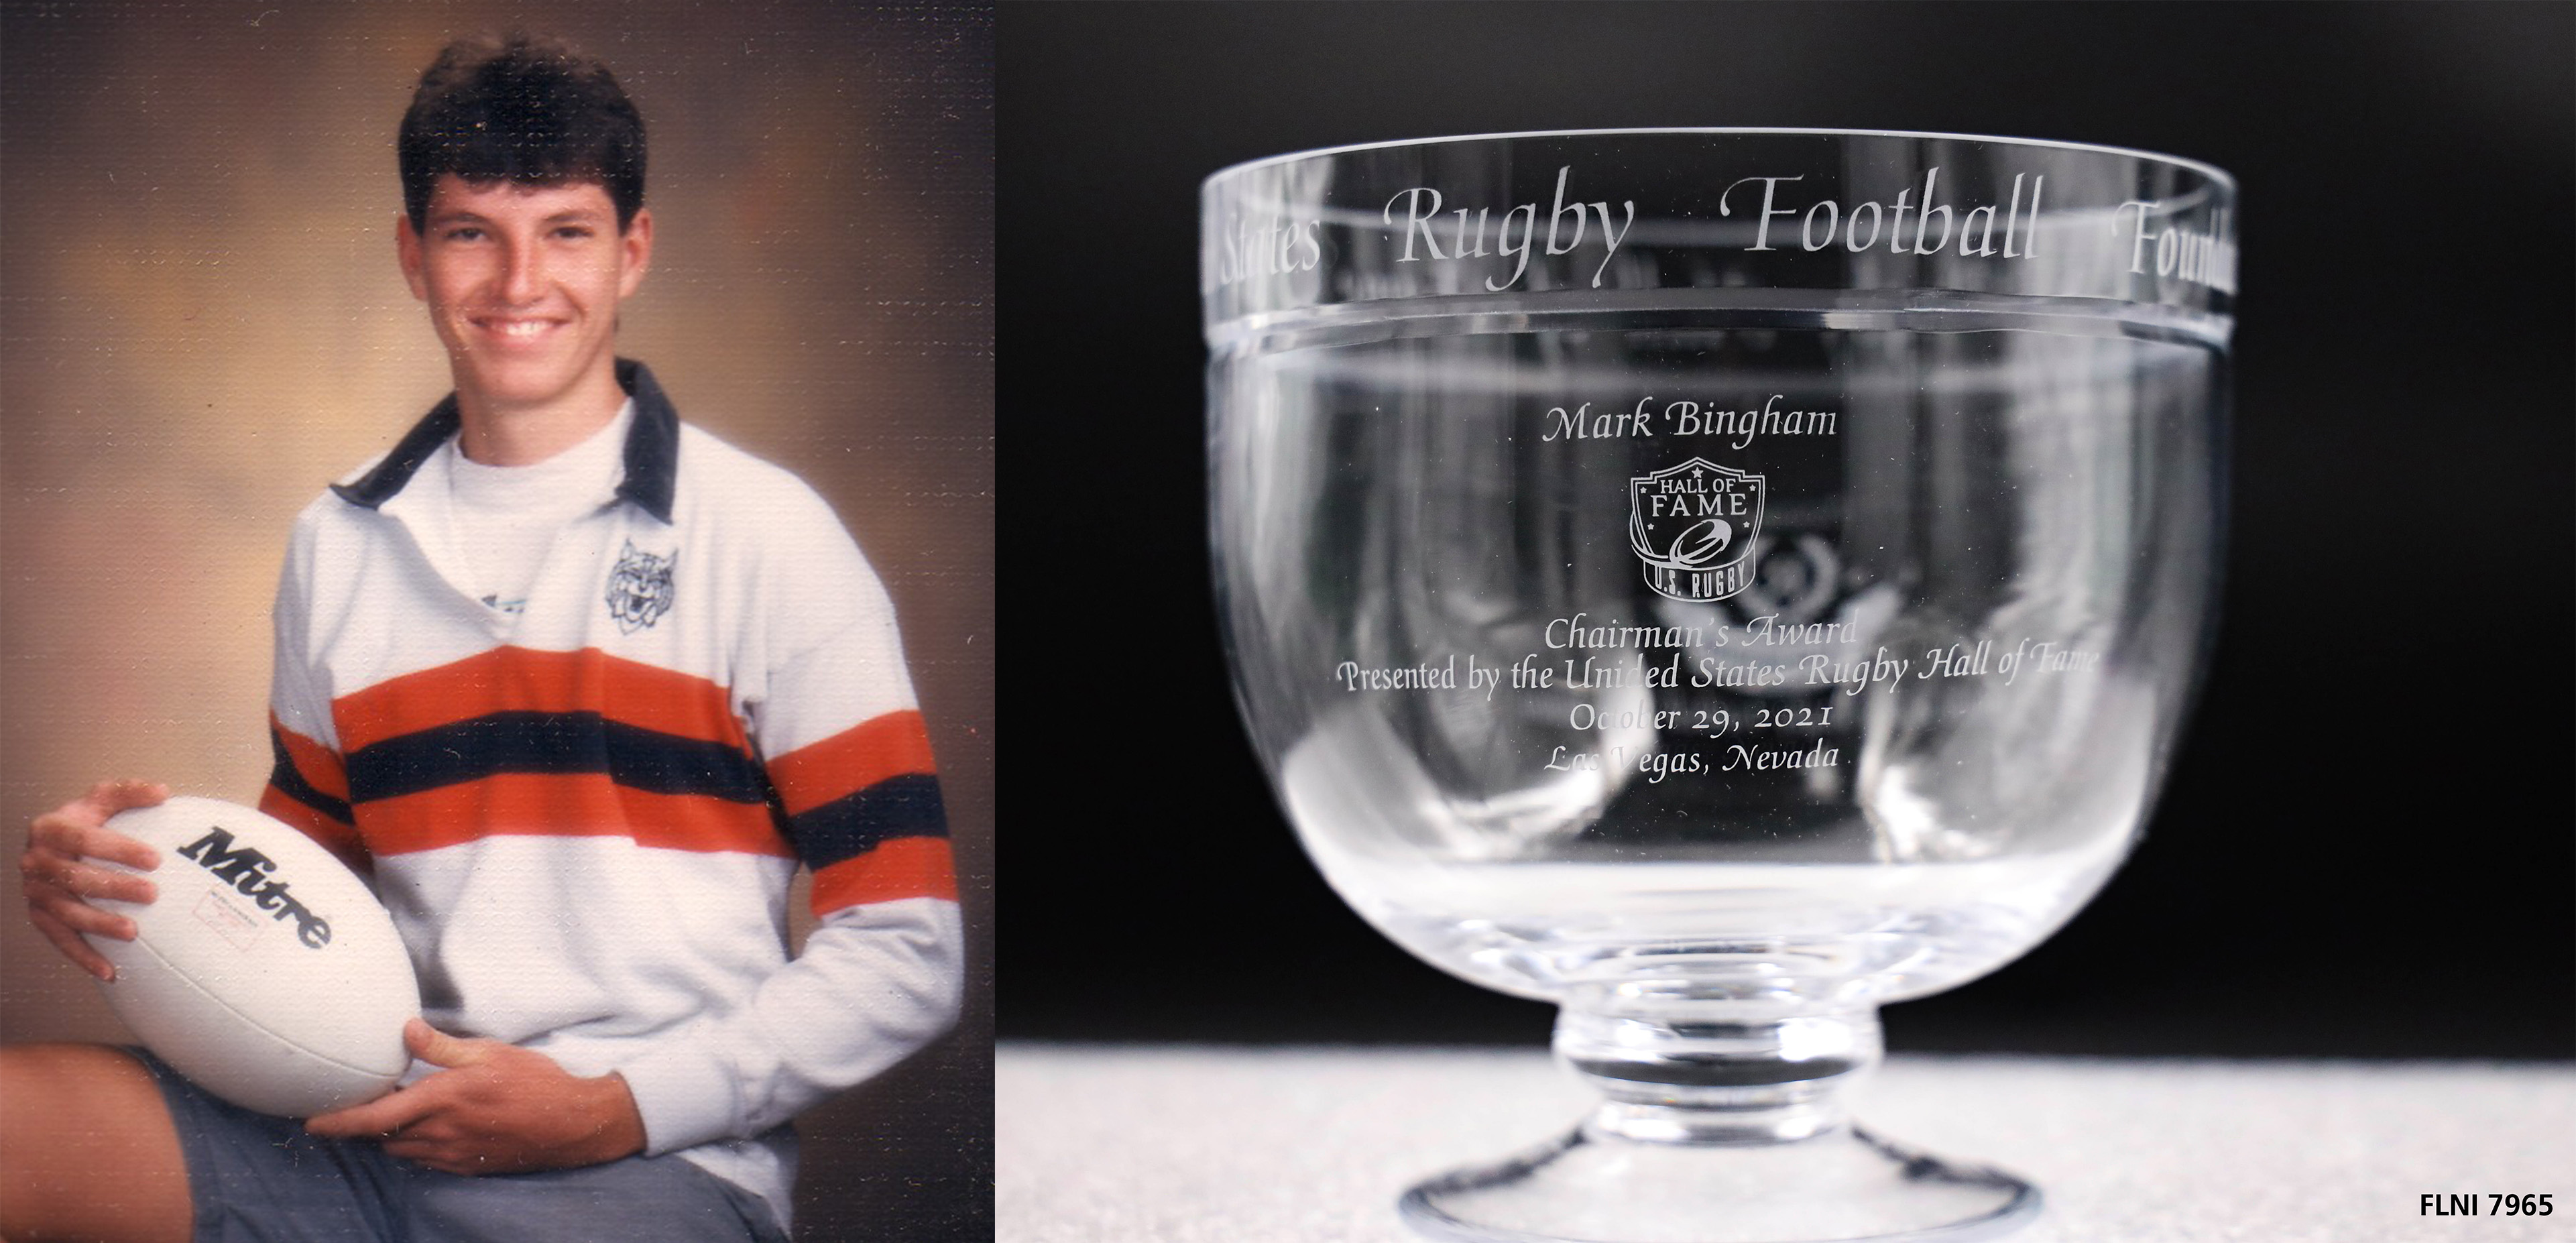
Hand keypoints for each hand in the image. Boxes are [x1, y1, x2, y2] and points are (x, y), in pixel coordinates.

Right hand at [20, 780, 167, 980]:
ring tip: (134, 932)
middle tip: (153, 894)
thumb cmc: (87, 820)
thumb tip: (163, 792)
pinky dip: (84, 958)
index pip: (83, 839)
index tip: (155, 859)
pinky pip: (61, 941)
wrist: (55, 843)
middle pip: (76, 878)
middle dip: (115, 887)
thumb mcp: (102, 799)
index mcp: (49, 829)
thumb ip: (129, 792)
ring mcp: (35, 892)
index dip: (118, 849)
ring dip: (100, 925)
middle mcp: (36, 861)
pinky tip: (110, 972)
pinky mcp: (40, 917)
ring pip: (67, 913)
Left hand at [306, 1019, 647, 1174]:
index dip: (338, 1122)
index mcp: (442, 1100)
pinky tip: (429, 1127)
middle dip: (364, 1125)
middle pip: (382, 1137)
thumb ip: (442, 1046)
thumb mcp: (490, 1052)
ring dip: (390, 1135)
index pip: (375, 1118)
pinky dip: (416, 1145)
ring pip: (401, 1150)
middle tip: (358, 1103)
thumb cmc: (534, 1082)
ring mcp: (453, 1154)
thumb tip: (404, 1031)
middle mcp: (440, 1132)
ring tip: (396, 1112)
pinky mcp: (466, 1165)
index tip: (311, 1122)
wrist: (571, 1123)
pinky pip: (426, 1159)